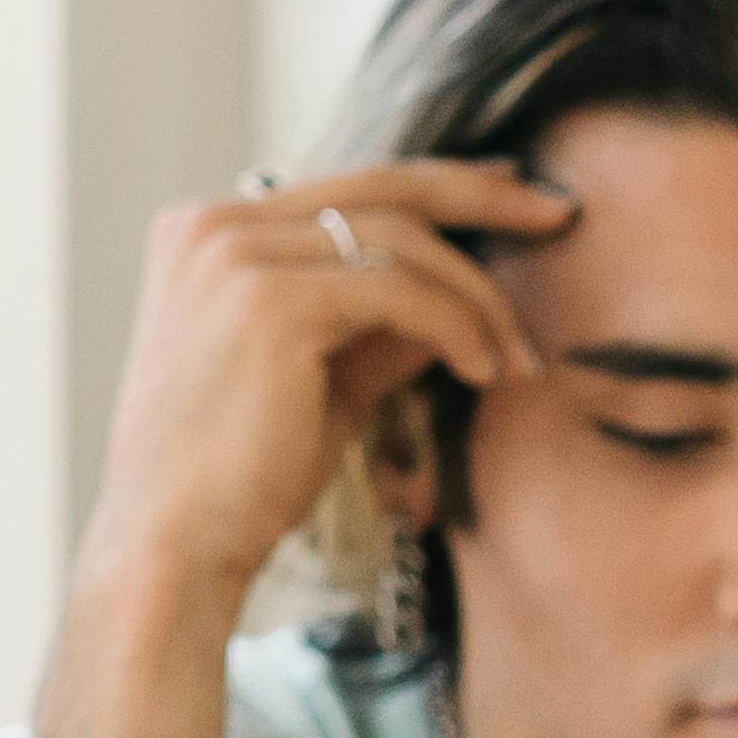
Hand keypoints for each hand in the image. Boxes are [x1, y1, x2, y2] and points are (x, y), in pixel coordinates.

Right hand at [63, 158, 569, 659]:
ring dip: (478, 297)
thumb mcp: (323, 378)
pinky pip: (400, 288)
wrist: (176, 550)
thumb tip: (462, 293)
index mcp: (207, 233)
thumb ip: (379, 325)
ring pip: (402, 239)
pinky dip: (458, 323)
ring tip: (516, 360)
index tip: (515, 197)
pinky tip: (484, 369)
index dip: (442, 188)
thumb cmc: (241, 480)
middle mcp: (211, 225)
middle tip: (562, 215)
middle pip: (382, 187)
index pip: (349, 188)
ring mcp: (232, 253)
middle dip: (485, 197)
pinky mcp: (267, 297)